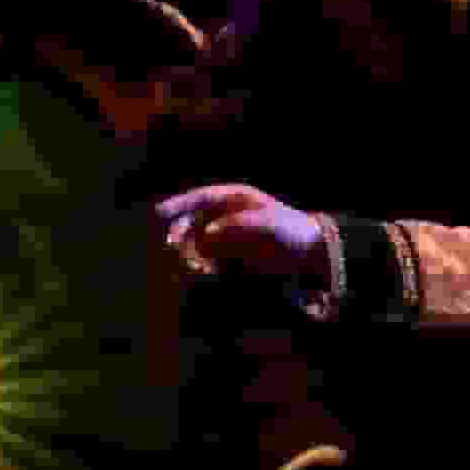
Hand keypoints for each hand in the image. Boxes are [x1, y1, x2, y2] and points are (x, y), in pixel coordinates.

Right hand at [151, 187, 333, 284]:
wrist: (308, 254)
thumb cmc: (291, 230)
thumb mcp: (268, 223)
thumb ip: (238, 224)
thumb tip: (208, 232)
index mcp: (235, 198)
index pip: (201, 197)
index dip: (180, 204)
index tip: (161, 212)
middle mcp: (225, 214)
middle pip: (192, 220)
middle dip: (181, 234)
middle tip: (175, 248)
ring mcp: (225, 235)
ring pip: (195, 241)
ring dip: (190, 253)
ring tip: (200, 267)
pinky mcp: (228, 254)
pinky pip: (206, 257)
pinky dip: (202, 264)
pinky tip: (209, 272)